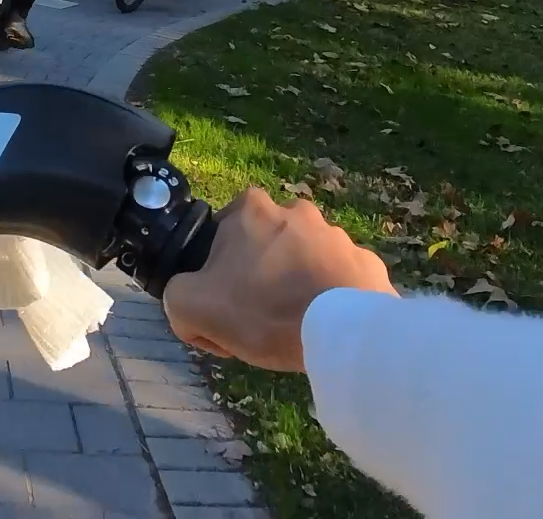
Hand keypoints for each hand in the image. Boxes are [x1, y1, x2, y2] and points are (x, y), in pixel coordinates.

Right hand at [162, 186, 394, 371]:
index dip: (215, 276)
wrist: (342, 333)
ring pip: (301, 262)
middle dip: (257, 277)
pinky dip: (328, 298)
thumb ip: (176, 296)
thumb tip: (190, 306)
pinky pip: (337, 279)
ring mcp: (336, 234)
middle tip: (257, 319)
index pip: (219, 238)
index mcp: (250, 209)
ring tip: (294, 326)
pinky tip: (324, 326)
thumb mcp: (191, 307)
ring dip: (294, 285)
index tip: (223, 308)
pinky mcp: (366, 261)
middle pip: (262, 249)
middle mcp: (295, 210)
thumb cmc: (263, 310)